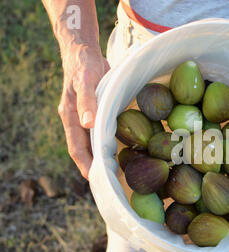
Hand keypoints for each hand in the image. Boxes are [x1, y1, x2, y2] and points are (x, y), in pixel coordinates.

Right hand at [58, 44, 109, 179]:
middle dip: (94, 167)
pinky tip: (119, 152)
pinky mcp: (95, 114)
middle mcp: (76, 121)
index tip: (95, 179)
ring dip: (101, 158)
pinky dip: (107, 145)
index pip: (76, 148)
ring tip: (116, 173)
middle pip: (83, 151)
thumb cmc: (84, 65)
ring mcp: (84, 119)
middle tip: (110, 183)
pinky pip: (99, 134)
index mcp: (70, 117)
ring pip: (92, 144)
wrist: (84, 53)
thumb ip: (87, 101)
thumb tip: (88, 124)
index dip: (85, 164)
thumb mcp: (86, 80)